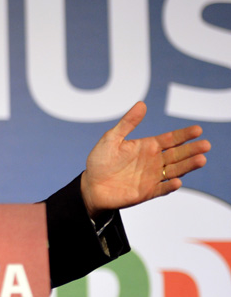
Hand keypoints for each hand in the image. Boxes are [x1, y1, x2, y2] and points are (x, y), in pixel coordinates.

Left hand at [80, 102, 209, 217]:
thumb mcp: (111, 138)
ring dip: (188, 166)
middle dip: (192, 149)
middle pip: (177, 154)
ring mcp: (152, 177)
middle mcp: (154, 161)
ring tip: (201, 159)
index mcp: (148, 147)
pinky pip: (161, 189)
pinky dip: (169, 186)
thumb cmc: (100, 161)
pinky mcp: (147, 192)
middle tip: (206, 145)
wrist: (91, 185)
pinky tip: (177, 181)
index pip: (170, 139)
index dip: (183, 135)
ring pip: (175, 170)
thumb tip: (141, 104)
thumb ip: (127, 123)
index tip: (197, 129)